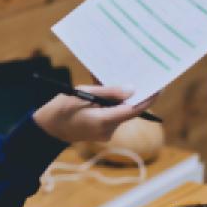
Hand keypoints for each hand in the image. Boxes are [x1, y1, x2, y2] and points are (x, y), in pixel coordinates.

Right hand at [33, 86, 157, 142]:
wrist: (47, 129)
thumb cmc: (61, 109)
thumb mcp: (82, 94)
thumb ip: (108, 92)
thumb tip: (132, 89)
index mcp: (104, 121)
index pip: (134, 110)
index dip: (148, 99)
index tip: (159, 87)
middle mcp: (108, 130)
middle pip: (128, 110)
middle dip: (132, 93)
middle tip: (138, 74)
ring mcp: (106, 133)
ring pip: (120, 111)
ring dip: (118, 97)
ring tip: (110, 80)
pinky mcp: (103, 131)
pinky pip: (112, 114)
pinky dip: (110, 103)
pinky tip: (101, 92)